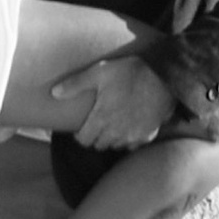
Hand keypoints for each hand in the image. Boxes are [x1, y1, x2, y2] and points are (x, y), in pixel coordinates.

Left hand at [49, 51, 171, 152]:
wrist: (164, 78)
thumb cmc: (130, 73)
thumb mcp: (99, 72)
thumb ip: (75, 84)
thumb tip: (54, 93)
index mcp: (102, 119)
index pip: (84, 140)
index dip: (80, 135)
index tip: (81, 127)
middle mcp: (116, 132)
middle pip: (98, 145)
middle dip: (94, 137)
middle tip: (96, 124)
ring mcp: (132, 136)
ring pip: (114, 146)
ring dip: (110, 139)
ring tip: (111, 124)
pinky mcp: (147, 135)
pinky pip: (132, 145)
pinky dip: (128, 139)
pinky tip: (128, 126)